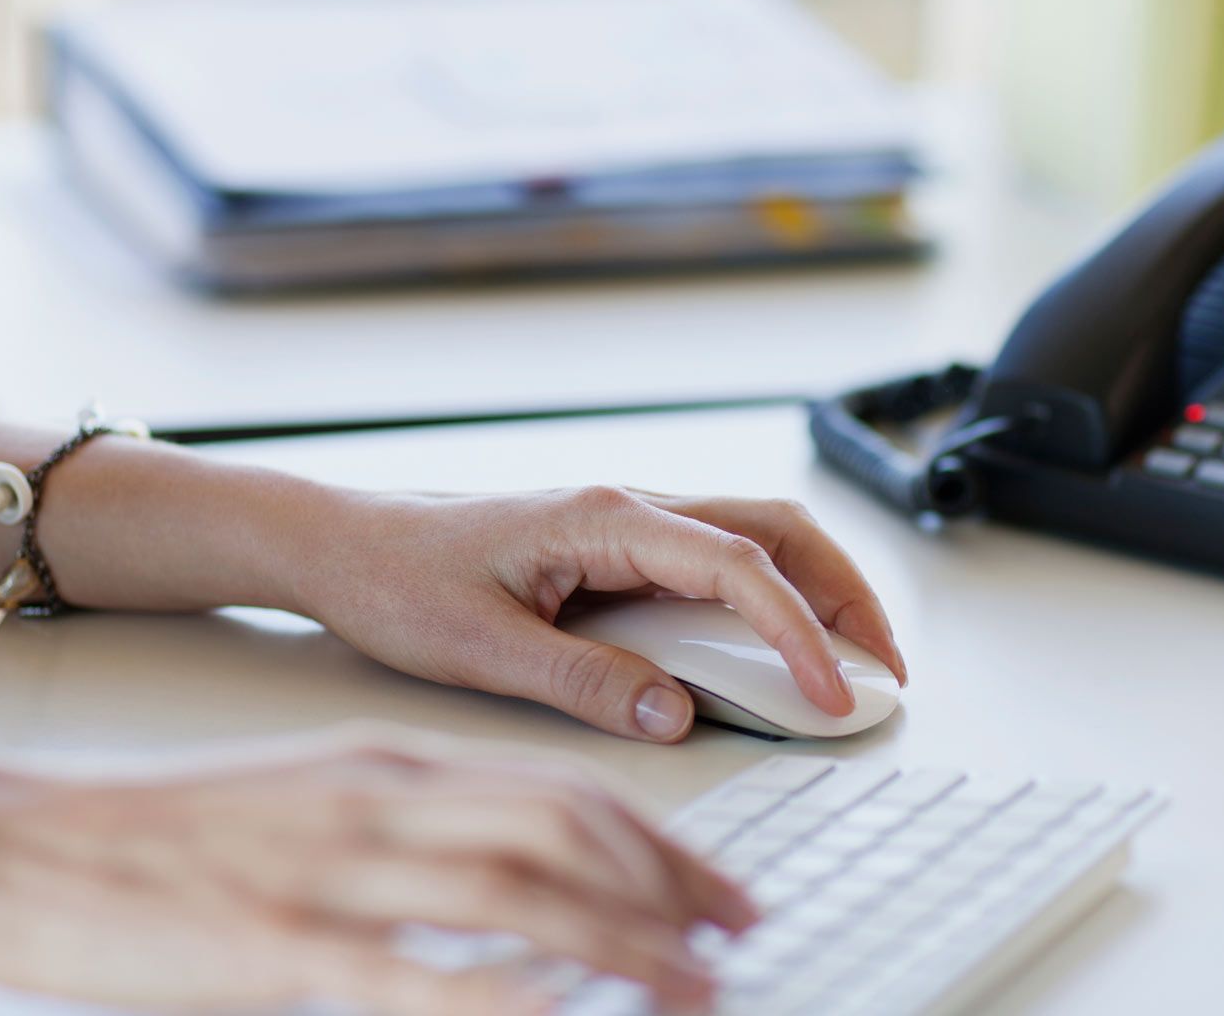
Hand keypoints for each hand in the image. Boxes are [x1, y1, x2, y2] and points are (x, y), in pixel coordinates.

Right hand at [0, 744, 755, 1013]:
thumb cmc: (165, 831)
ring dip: (626, 942)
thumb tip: (507, 872)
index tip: (716, 887)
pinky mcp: (280, 944)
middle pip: (567, 831)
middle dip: (672, 885)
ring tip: (696, 986)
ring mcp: (333, 870)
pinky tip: (565, 1015)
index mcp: (390, 763)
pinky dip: (505, 997)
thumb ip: (407, 827)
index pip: (562, 789)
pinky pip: (416, 973)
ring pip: (521, 893)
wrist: (20, 839)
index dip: (659, 840)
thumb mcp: (308, 801)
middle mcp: (381, 800)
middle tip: (737, 934)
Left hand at [290, 487, 905, 741]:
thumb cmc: (396, 579)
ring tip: (848, 660)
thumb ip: (585, 682)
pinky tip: (771, 649)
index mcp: (604, 517)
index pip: (737, 564)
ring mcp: (624, 527)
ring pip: (752, 540)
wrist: (341, 544)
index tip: (831, 690)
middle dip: (844, 591)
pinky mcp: (614, 551)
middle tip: (882, 667)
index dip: (799, 629)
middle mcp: (627, 508)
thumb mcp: (482, 648)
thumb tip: (677, 715)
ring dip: (813, 591)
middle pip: (773, 529)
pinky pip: (713, 565)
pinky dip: (764, 601)